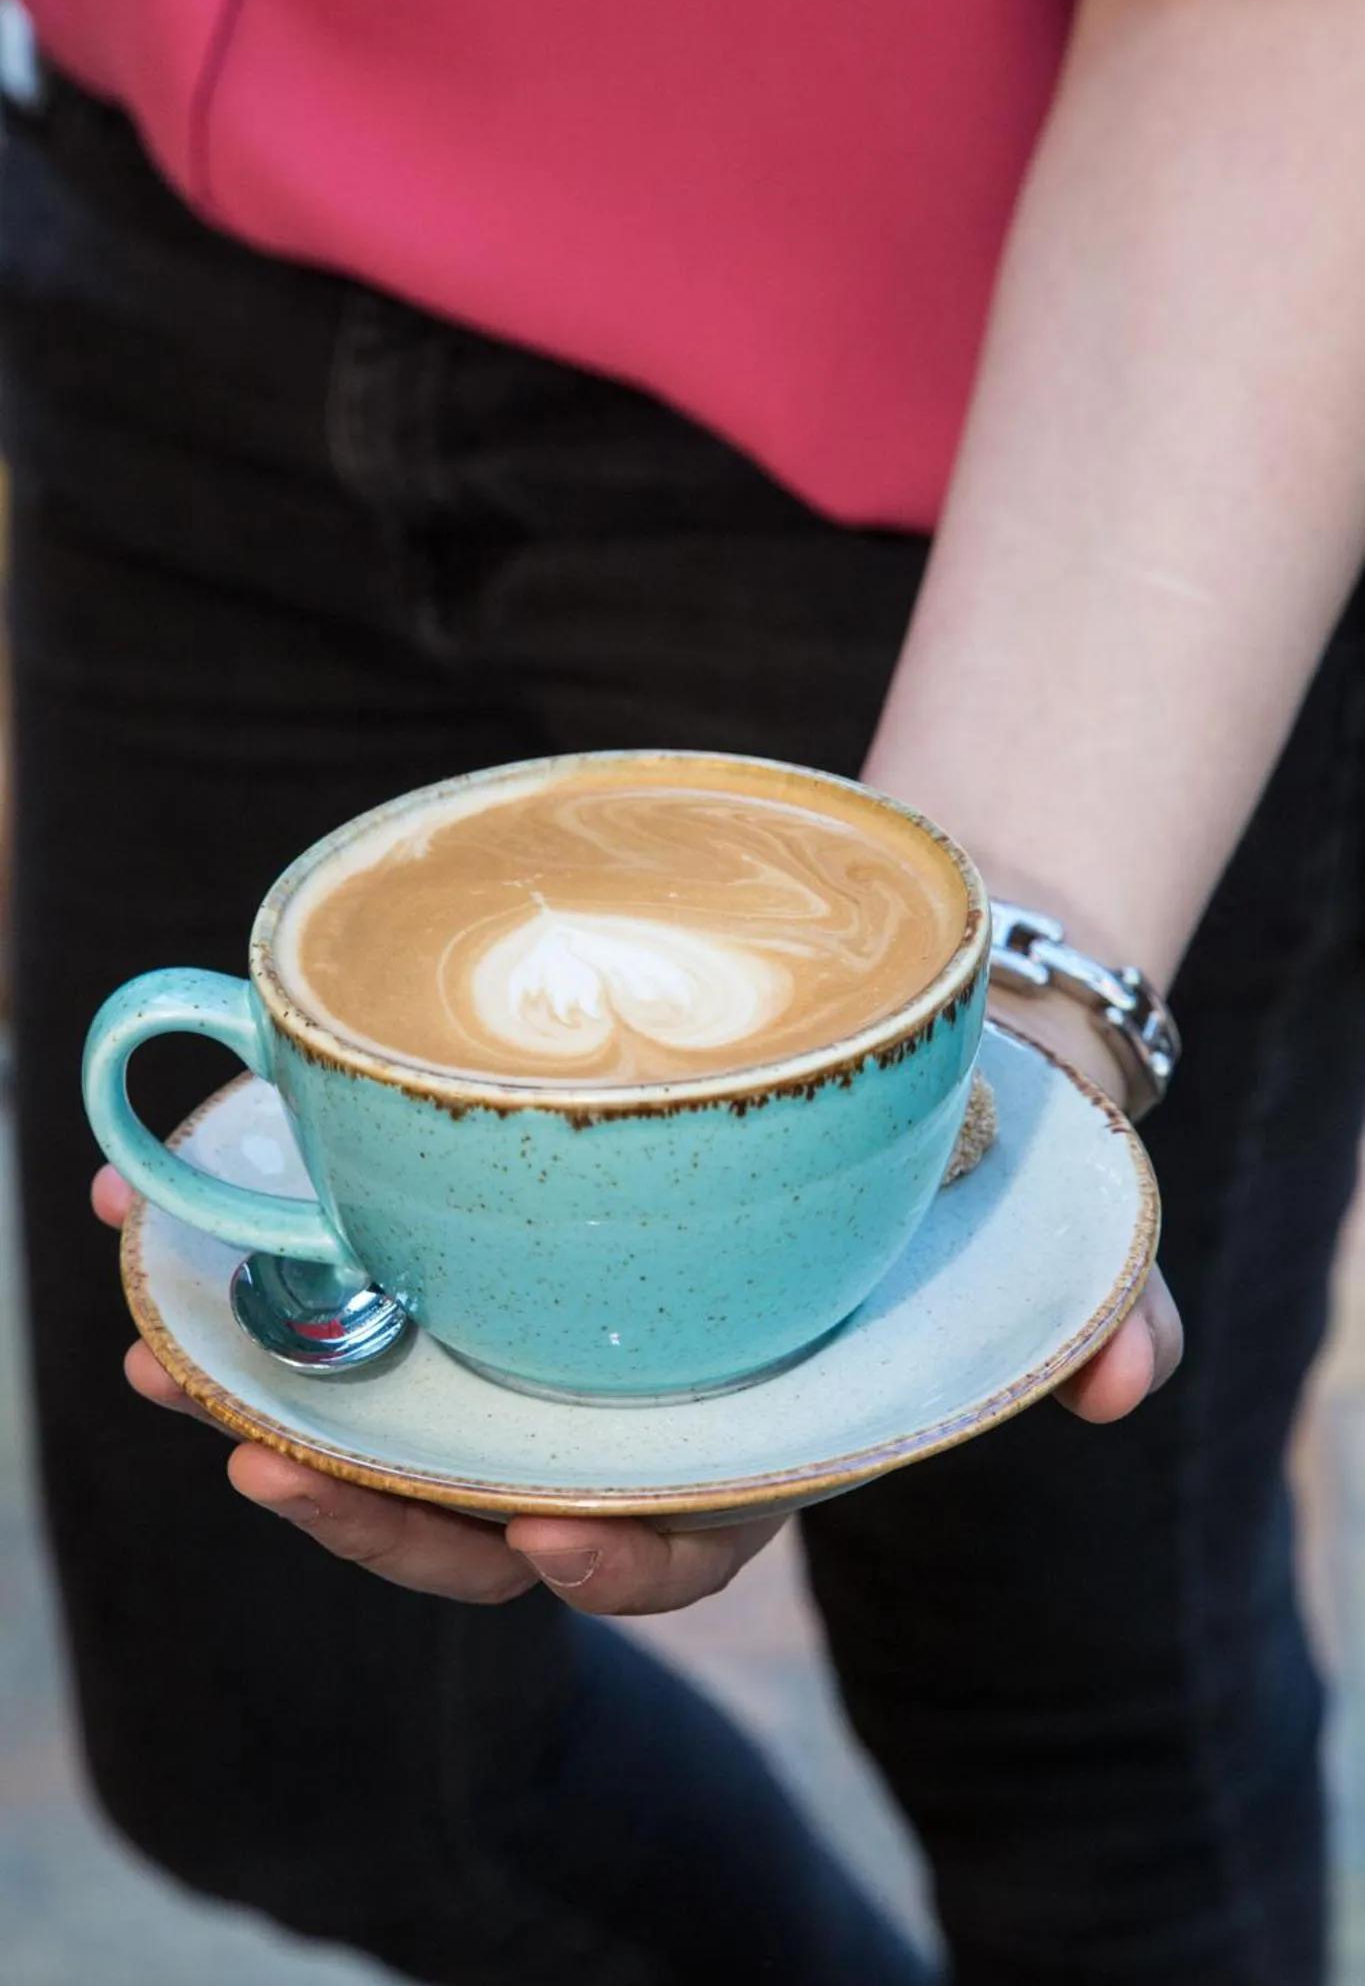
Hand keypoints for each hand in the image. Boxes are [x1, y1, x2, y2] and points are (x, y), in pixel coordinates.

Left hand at [94, 1027, 1178, 1613]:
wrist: (912, 1029)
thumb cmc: (977, 1152)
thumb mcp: (1055, 1224)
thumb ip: (1098, 1315)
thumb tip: (1129, 1383)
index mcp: (747, 1440)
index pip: (670, 1546)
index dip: (602, 1564)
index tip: (546, 1537)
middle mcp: (624, 1400)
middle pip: (475, 1502)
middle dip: (363, 1498)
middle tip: (265, 1451)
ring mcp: (542, 1320)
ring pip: (382, 1393)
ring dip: (259, 1378)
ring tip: (156, 1336)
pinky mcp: (485, 1224)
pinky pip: (350, 1260)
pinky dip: (251, 1244)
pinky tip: (153, 1194)